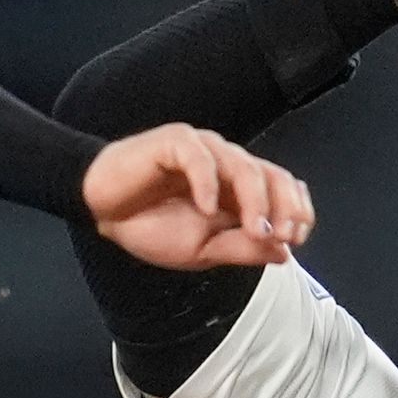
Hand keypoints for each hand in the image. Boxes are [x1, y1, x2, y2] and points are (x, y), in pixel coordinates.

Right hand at [82, 126, 311, 272]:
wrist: (102, 209)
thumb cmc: (149, 225)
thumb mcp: (201, 251)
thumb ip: (241, 250)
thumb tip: (283, 253)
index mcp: (237, 191)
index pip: (281, 189)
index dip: (295, 210)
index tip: (295, 238)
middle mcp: (227, 166)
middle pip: (271, 174)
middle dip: (284, 205)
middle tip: (282, 234)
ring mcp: (203, 152)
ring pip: (243, 166)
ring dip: (254, 200)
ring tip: (254, 229)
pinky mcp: (175, 144)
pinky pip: (199, 159)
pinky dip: (207, 184)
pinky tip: (206, 210)